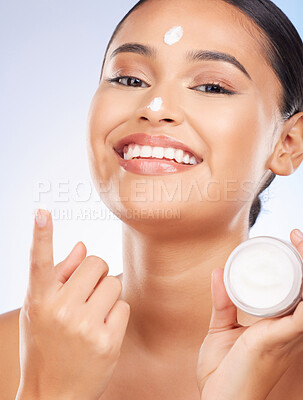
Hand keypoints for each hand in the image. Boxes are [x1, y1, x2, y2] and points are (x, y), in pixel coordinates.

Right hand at [16, 209, 129, 399]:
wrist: (53, 394)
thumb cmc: (45, 345)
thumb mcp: (40, 311)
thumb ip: (59, 275)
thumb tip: (81, 245)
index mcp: (39, 301)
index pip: (38, 262)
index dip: (40, 235)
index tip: (42, 211)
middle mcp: (60, 311)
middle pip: (97, 262)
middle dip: (97, 272)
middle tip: (89, 291)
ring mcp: (84, 327)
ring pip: (114, 282)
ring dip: (107, 293)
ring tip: (93, 313)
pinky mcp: (107, 342)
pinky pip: (123, 305)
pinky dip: (116, 313)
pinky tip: (102, 330)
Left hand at [196, 229, 302, 399]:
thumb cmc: (224, 371)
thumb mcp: (221, 329)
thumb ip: (222, 302)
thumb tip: (218, 271)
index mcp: (277, 323)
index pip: (296, 289)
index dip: (298, 266)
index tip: (289, 241)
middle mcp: (287, 327)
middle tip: (295, 235)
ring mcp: (285, 333)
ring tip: (298, 241)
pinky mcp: (276, 339)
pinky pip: (300, 316)